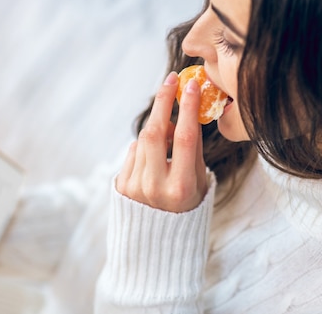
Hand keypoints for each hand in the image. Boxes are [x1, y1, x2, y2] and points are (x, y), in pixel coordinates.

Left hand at [116, 72, 207, 212]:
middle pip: (155, 132)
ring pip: (143, 140)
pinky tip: (155, 157)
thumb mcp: (200, 180)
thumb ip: (192, 149)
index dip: (187, 108)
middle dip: (162, 102)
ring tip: (170, 134)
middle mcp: (155, 188)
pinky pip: (133, 151)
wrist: (160, 240)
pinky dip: (145, 146)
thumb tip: (184, 112)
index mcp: (181, 188)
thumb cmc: (188, 204)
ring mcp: (134, 188)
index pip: (184, 139)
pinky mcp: (121, 186)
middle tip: (171, 80)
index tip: (191, 85)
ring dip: (157, 129)